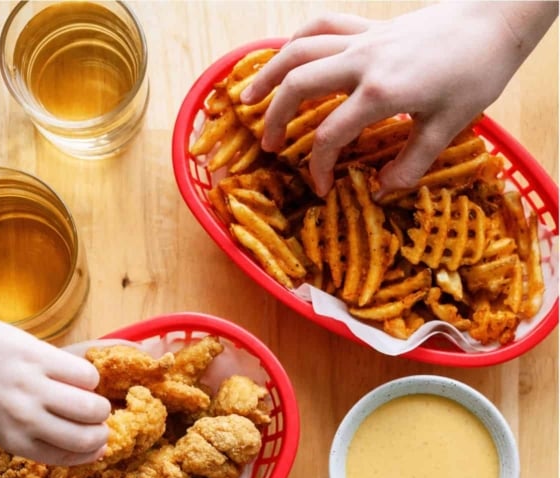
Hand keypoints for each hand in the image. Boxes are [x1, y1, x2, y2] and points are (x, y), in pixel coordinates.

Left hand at [0, 311, 111, 464]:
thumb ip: (37, 436)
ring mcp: (32, 387)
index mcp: (13, 440)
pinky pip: (86, 375)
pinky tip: (76, 374)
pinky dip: (89, 377)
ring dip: (99, 405)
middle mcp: (25, 419)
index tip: (99, 447)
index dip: (91, 453)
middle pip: (86, 437)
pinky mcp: (39, 357)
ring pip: (92, 407)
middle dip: (101, 431)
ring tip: (90, 397)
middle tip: (98, 421)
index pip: (67, 457)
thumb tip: (91, 448)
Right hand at [241, 2, 556, 195]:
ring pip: (300, 48)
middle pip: (299, 84)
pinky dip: (297, 40)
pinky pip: (323, 26)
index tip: (322, 190)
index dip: (319, 168)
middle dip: (276, 118)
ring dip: (269, 73)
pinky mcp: (370, 26)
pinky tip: (284, 57)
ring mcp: (364, 39)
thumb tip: (382, 193)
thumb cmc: (475, 74)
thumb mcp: (448, 128)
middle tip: (266, 147)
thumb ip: (411, 164)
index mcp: (381, 93)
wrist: (494, 20)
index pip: (331, 135)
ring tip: (246, 99)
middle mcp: (363, 62)